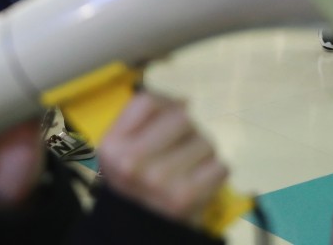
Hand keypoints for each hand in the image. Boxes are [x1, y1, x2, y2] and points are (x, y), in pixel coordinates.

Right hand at [99, 93, 228, 228]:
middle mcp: (130, 162)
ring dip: (201, 154)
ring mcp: (159, 180)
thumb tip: (185, 101)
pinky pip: (220, 167)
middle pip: (181, 117)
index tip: (163, 124)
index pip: (148, 100)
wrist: (142, 231)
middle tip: (177, 152)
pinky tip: (197, 184)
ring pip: (205, 142)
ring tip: (187, 171)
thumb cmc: (137, 181)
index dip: (164, 106)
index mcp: (112, 145)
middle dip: (186, 131)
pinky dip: (214, 174)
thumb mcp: (123, 146)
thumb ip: (147, 115)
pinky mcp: (186, 197)